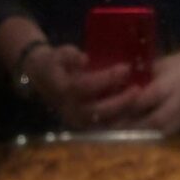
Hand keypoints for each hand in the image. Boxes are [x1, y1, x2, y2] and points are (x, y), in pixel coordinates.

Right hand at [25, 44, 140, 128]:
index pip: (86, 86)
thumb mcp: (59, 53)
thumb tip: (85, 59)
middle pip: (97, 110)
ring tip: (138, 98)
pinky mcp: (83, 126)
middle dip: (120, 100)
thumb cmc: (55, 63)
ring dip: (122, 112)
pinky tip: (132, 108)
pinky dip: (119, 119)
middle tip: (137, 89)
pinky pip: (104, 126)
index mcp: (62, 90)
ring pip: (102, 122)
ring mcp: (76, 120)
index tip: (125, 68)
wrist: (42, 79)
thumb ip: (70, 56)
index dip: (106, 78)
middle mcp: (69, 109)